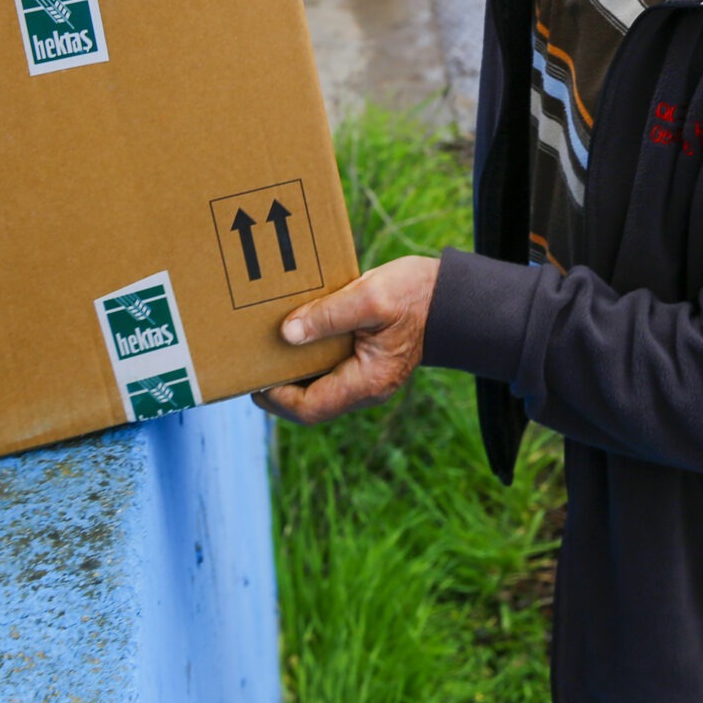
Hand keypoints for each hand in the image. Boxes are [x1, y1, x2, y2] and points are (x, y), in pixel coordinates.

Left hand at [252, 255, 439, 425]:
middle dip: (279, 388)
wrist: (451, 296)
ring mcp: (367, 379)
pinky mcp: (366, 363)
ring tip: (267, 351)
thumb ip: (328, 316)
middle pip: (311, 404)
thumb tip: (287, 334)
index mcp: (368, 382)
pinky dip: (308, 359)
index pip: (311, 408)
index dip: (277, 398)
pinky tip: (294, 336)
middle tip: (252, 365)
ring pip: (318, 389)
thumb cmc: (415, 295)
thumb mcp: (369, 297)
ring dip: (293, 373)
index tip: (255, 377)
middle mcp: (366, 389)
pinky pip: (329, 371)